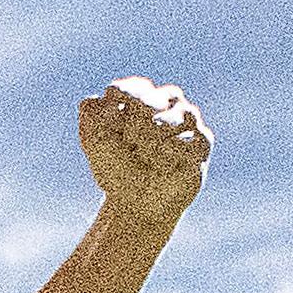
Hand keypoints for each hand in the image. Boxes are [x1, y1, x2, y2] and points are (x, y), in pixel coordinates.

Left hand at [79, 77, 210, 226]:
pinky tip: (163, 166)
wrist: (136, 203)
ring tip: (145, 158)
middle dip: (129, 131)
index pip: (124, 89)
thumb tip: (93, 99)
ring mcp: (189, 121)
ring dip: (146, 147)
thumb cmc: (116, 167)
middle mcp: (169, 102)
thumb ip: (91, 116)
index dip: (111, 117)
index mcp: (142, 96)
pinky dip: (164, 158)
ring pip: (163, 123)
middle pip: (144, 102)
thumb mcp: (94, 142)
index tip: (110, 131)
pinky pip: (181, 143)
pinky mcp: (202, 142)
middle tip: (130, 148)